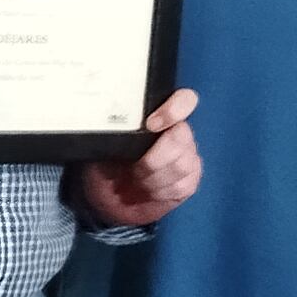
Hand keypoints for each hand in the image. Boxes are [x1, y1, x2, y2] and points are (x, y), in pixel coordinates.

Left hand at [72, 90, 202, 226]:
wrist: (114, 195)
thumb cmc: (108, 165)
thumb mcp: (104, 145)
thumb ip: (114, 132)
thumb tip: (105, 126)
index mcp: (159, 116)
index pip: (184, 100)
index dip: (173, 110)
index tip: (150, 125)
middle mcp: (180, 133)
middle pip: (181, 138)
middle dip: (154, 159)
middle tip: (134, 170)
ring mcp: (189, 155)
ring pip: (181, 165)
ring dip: (154, 178)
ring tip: (138, 181)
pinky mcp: (192, 179)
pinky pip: (181, 185)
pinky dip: (160, 192)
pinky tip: (149, 191)